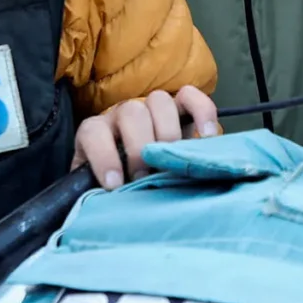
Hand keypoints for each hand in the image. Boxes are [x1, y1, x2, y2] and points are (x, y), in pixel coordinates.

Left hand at [71, 86, 219, 187]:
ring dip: (168, 132)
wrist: (138, 174)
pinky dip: (202, 112)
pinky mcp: (180, 108)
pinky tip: (208, 137)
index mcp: (98, 132)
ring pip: (160, 101)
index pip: (94, 132)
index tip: (115, 185)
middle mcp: (124, 114)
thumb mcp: (103, 189)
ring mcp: (152, 108)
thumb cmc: (120, 185)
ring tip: (174, 162)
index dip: (103, 157)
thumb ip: (100, 194)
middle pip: (132, 113)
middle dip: (140, 147)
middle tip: (147, 176)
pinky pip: (191, 97)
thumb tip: (105, 206)